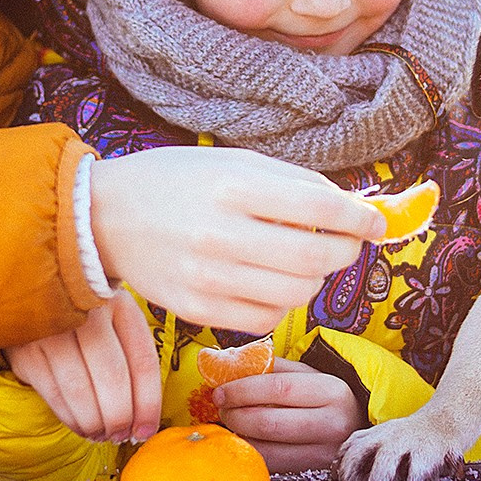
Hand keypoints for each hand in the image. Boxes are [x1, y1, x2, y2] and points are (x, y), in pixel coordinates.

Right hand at [6, 289, 161, 442]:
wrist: (32, 298)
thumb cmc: (87, 321)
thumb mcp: (117, 324)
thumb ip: (135, 359)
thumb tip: (146, 421)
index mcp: (120, 304)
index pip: (142, 361)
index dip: (148, 403)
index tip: (146, 430)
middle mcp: (87, 310)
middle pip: (112, 376)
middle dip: (120, 417)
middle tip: (121, 435)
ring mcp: (53, 328)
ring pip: (80, 389)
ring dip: (94, 423)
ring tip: (101, 434)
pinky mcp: (26, 348)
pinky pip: (54, 394)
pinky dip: (70, 418)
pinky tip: (80, 426)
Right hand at [89, 147, 383, 332]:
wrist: (105, 217)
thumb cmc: (177, 182)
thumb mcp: (233, 162)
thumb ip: (294, 183)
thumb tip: (354, 207)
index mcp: (233, 186)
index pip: (320, 208)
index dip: (360, 218)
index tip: (375, 224)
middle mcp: (220, 233)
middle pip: (314, 259)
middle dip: (345, 252)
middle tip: (346, 244)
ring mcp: (207, 277)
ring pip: (296, 294)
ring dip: (315, 279)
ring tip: (301, 262)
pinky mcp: (196, 310)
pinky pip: (265, 318)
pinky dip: (282, 302)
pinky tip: (269, 283)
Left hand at [213, 357, 364, 473]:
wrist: (358, 427)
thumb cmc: (325, 397)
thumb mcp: (308, 374)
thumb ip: (272, 368)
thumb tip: (229, 364)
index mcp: (331, 392)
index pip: (279, 389)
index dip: (243, 390)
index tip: (220, 391)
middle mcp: (332, 425)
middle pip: (270, 424)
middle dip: (236, 416)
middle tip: (222, 408)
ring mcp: (324, 454)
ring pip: (268, 451)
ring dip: (240, 438)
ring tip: (231, 424)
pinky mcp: (314, 474)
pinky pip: (273, 467)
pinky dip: (252, 453)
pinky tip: (245, 441)